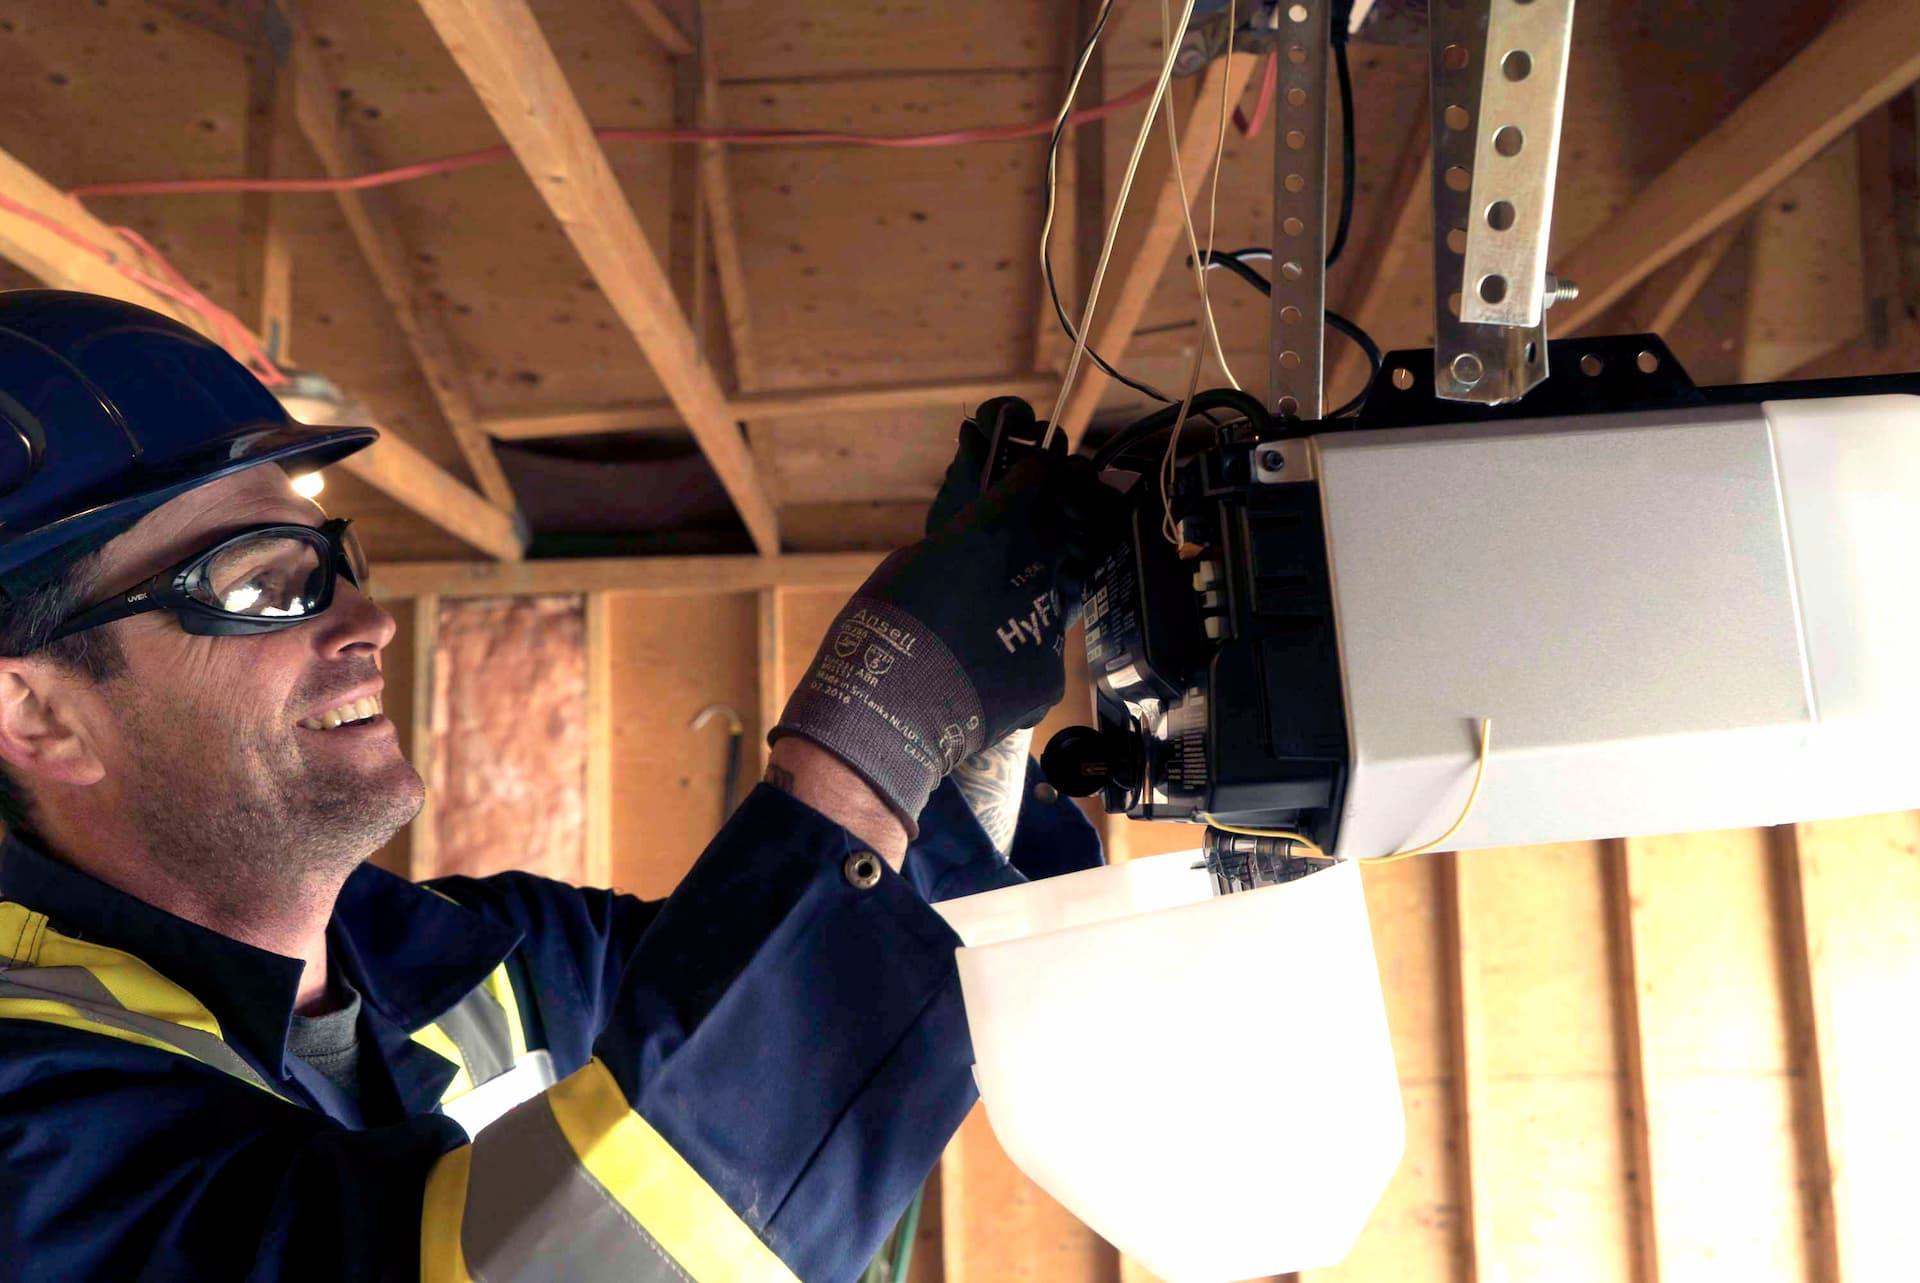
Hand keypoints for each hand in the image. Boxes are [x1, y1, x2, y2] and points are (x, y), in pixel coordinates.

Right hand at [771, 399, 1122, 832]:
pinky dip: (1019, 653)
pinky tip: (985, 667)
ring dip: (1024, 602)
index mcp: (988, 534)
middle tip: (1011, 552)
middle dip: (1039, 536)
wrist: (889, 714)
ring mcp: (1044, 623)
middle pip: (1054, 536)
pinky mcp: (1049, 671)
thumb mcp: (910, 563)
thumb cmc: (881, 630)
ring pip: (1048, 596)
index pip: (1032, 481)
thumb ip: (958, 542)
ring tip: (982, 627)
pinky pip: (1040, 649)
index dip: (1033, 475)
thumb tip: (975, 538)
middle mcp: (1029, 571)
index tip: (1034, 473)